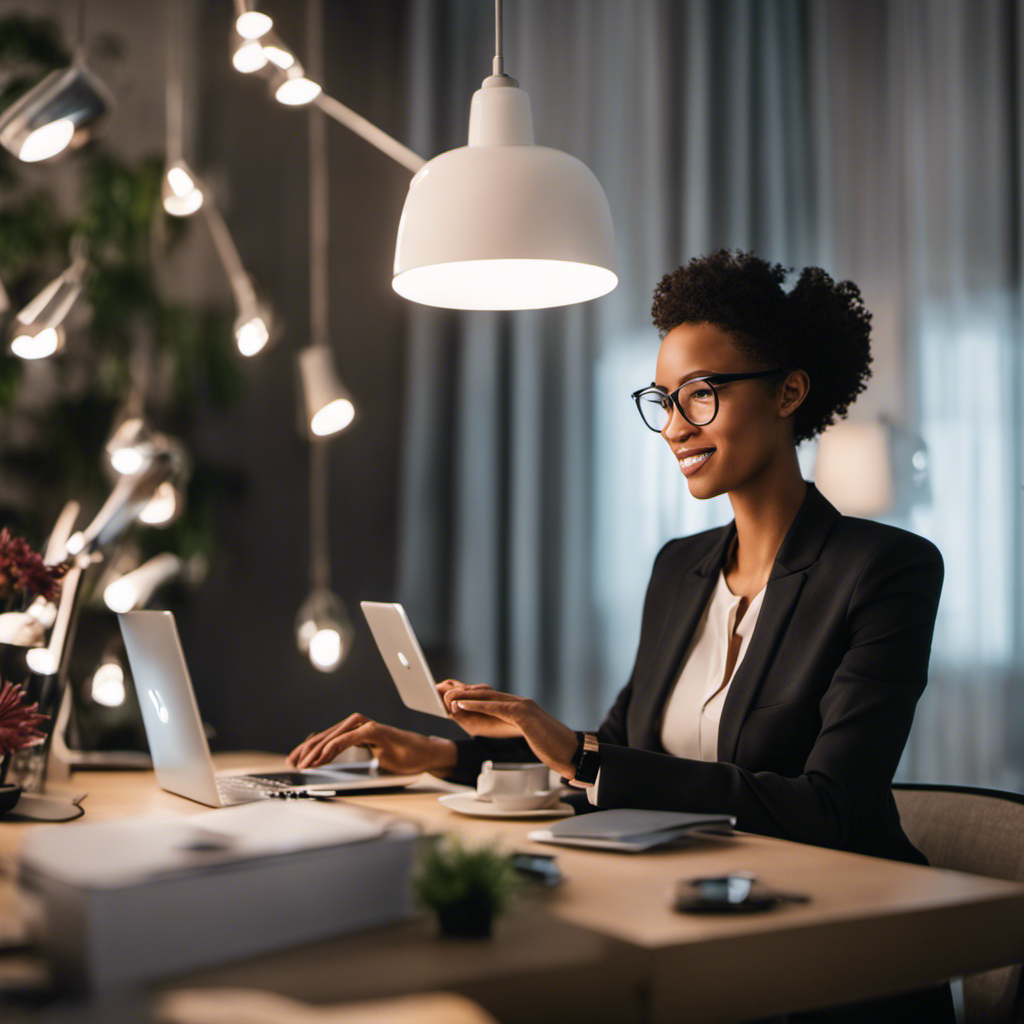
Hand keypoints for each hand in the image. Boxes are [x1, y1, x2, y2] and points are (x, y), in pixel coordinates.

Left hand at [287, 714, 456, 775]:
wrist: (425, 754)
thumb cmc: (401, 757)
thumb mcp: (371, 761)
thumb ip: (353, 758)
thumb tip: (328, 764)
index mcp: (356, 733)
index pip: (327, 738)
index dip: (308, 749)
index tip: (294, 761)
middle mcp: (359, 726)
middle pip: (326, 735)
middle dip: (307, 750)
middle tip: (293, 763)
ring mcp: (368, 727)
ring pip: (335, 735)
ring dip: (317, 750)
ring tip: (304, 763)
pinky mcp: (377, 731)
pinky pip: (352, 737)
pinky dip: (336, 745)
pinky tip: (324, 755)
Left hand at [438, 681, 578, 778]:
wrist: (573, 754)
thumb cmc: (554, 749)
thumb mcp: (531, 738)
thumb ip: (518, 730)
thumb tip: (507, 730)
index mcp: (522, 709)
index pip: (492, 699)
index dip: (472, 698)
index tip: (454, 698)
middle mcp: (522, 702)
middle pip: (487, 693)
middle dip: (464, 692)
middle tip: (443, 691)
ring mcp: (524, 706)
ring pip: (488, 696)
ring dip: (465, 696)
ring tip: (446, 696)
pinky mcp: (524, 714)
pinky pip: (496, 707)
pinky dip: (477, 705)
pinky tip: (462, 705)